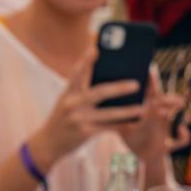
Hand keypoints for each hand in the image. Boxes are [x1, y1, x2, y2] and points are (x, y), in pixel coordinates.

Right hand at [29, 48, 144, 166]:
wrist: (48, 142)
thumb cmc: (62, 118)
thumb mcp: (67, 101)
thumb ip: (82, 90)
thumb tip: (109, 78)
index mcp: (68, 92)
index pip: (77, 73)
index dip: (85, 60)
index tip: (95, 48)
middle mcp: (72, 104)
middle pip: (99, 92)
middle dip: (119, 88)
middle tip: (136, 84)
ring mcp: (78, 120)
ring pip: (108, 114)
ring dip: (127, 111)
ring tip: (141, 107)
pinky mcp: (85, 133)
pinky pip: (108, 128)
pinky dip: (122, 126)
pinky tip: (134, 123)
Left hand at [116, 66, 187, 161]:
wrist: (142, 158)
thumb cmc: (132, 139)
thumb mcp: (123, 127)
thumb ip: (117, 115)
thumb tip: (99, 96)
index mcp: (145, 113)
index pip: (148, 94)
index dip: (150, 82)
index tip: (149, 68)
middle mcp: (157, 119)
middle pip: (165, 105)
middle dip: (169, 96)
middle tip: (170, 85)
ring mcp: (164, 131)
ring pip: (176, 118)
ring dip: (177, 112)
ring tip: (180, 103)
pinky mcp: (168, 145)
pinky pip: (181, 140)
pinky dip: (184, 136)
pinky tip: (182, 129)